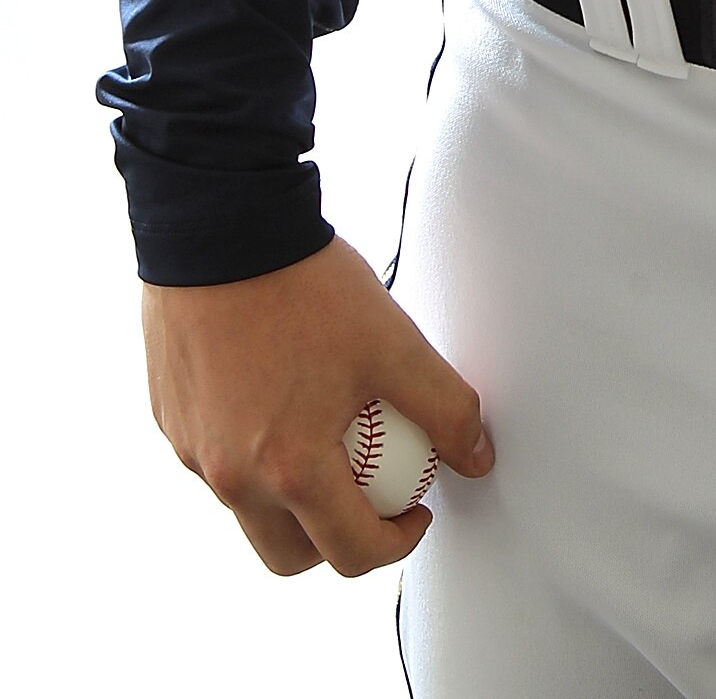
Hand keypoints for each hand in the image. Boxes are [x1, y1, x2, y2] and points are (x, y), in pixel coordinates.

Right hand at [141, 234, 493, 576]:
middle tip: (371, 493)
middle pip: (289, 554)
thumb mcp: (393, 343)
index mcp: (288, 470)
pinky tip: (282, 393)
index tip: (416, 511)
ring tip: (330, 435)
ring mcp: (192, 452)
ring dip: (293, 497)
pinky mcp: (171, 420)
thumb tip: (477, 457)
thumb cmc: (304, 285)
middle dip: (337, 542)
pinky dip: (254, 450)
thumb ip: (445, 406)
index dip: (396, 544)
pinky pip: (217, 460)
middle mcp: (231, 477)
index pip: (350, 553)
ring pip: (249, 508)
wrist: (221, 228)